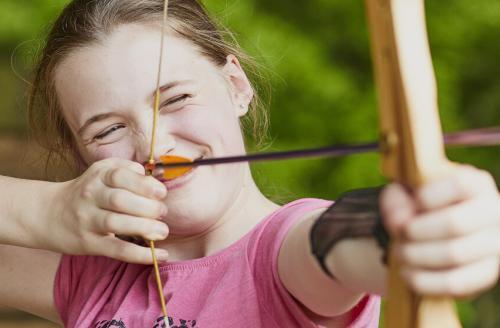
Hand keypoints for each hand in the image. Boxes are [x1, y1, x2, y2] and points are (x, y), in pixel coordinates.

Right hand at [40, 158, 168, 263]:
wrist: (48, 213)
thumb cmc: (88, 192)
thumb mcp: (103, 172)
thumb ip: (129, 170)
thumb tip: (155, 183)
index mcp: (99, 175)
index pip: (121, 176)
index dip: (144, 184)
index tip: (161, 193)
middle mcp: (90, 195)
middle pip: (120, 200)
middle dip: (148, 207)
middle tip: (162, 212)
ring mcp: (87, 220)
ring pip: (116, 223)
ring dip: (145, 228)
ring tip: (162, 231)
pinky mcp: (88, 243)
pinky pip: (117, 250)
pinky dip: (140, 255)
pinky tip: (160, 256)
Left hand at [381, 165, 499, 297]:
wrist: (428, 233)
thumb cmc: (416, 206)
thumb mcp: (400, 194)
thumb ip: (395, 201)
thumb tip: (401, 224)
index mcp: (475, 184)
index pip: (459, 185)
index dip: (428, 196)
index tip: (414, 202)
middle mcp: (493, 211)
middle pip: (455, 223)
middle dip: (416, 231)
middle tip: (401, 234)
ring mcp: (495, 244)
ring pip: (454, 254)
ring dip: (417, 256)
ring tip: (400, 253)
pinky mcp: (487, 274)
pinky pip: (455, 283)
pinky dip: (424, 280)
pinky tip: (407, 273)